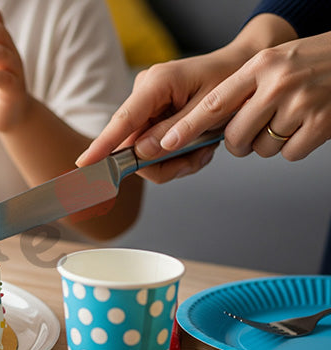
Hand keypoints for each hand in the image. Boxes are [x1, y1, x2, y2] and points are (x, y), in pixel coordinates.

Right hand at [76, 50, 241, 182]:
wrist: (242, 66)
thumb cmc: (231, 81)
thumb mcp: (209, 109)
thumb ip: (176, 131)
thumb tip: (141, 153)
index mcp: (157, 83)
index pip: (124, 120)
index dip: (103, 146)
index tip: (84, 164)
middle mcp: (144, 92)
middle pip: (133, 144)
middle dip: (163, 162)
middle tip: (197, 160)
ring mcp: (146, 104)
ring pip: (144, 150)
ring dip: (174, 160)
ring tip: (203, 150)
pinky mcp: (151, 114)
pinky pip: (152, 145)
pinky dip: (176, 153)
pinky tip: (197, 146)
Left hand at [159, 32, 330, 162]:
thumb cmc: (307, 63)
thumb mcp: (270, 64)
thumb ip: (240, 89)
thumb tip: (197, 127)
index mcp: (260, 66)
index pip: (215, 103)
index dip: (188, 127)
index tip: (166, 142)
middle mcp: (279, 84)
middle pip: (236, 135)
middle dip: (238, 142)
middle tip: (250, 131)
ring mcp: (301, 104)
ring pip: (262, 148)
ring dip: (268, 143)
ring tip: (285, 120)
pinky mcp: (321, 124)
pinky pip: (289, 154)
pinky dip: (293, 147)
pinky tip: (303, 127)